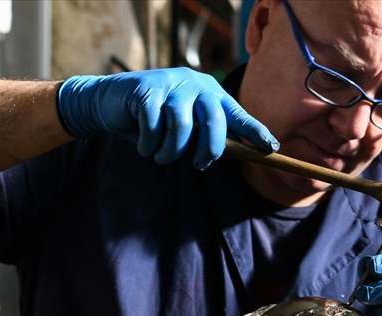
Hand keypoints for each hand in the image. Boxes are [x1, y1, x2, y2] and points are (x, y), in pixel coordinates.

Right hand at [57, 68, 278, 169]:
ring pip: (181, 127)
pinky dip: (148, 144)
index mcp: (210, 93)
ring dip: (170, 151)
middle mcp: (195, 84)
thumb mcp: (184, 128)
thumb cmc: (153, 121)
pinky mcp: (145, 90)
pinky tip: (143, 145)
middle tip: (200, 165)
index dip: (255, 131)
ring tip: (160, 156)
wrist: (110, 104)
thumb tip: (232, 154)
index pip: (238, 113)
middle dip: (209, 150)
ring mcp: (170, 84)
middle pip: (213, 121)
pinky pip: (153, 127)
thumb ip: (205, 136)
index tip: (271, 148)